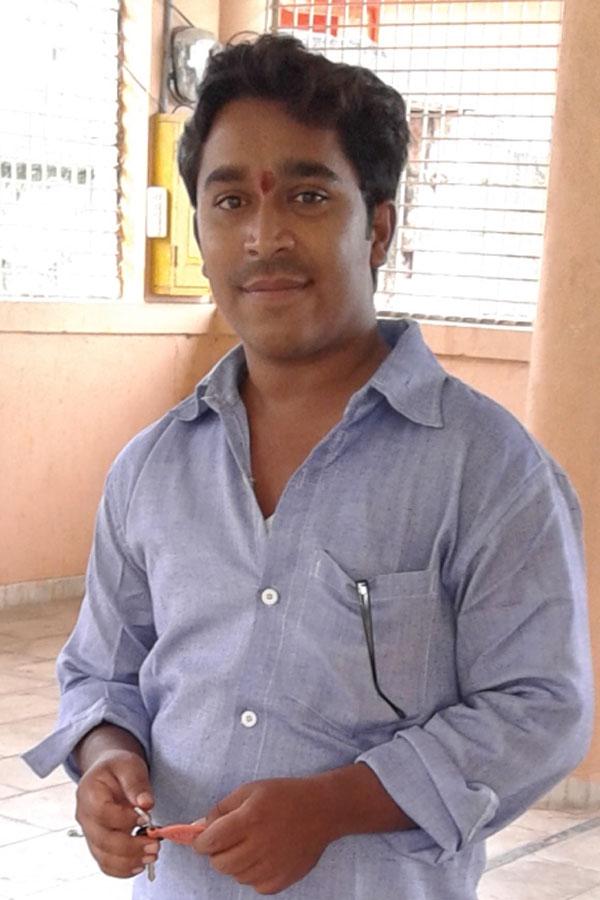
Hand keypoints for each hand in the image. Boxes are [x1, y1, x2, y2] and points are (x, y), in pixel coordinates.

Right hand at [75, 749, 159, 877]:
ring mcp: (89, 832)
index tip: (145, 817)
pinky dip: (122, 869)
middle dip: (131, 847)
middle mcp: (84, 815)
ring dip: (129, 861)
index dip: (124, 819)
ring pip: (103, 857)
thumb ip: (137, 783)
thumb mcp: (129, 765)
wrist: (108, 772)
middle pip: (102, 840)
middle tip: (155, 844)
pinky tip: (140, 863)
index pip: (102, 812)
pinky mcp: (97, 844)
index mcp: (89, 792)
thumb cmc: (118, 767)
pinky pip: (105, 864)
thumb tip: (146, 804)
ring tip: (152, 854)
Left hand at [192, 777, 333, 894]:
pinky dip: (253, 873)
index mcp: (249, 819)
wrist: (322, 810)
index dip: (201, 841)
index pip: (209, 842)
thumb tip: (198, 828)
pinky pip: (254, 885)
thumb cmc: (284, 795)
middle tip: (228, 841)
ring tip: (250, 844)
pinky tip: (264, 855)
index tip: (203, 838)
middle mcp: (259, 845)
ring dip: (236, 862)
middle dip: (216, 853)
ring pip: (236, 875)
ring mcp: (271, 866)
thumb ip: (222, 808)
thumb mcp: (251, 790)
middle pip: (219, 864)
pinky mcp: (282, 880)